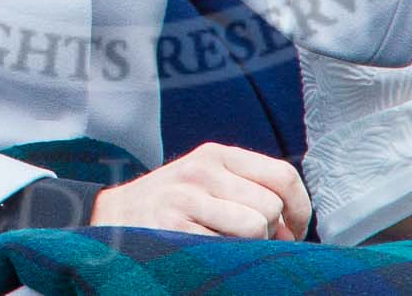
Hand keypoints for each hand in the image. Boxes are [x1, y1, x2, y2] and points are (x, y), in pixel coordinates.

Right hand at [88, 143, 310, 240]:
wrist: (112, 220)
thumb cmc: (169, 207)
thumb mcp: (205, 183)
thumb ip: (247, 191)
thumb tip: (291, 228)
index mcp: (216, 155)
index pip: (282, 175)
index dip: (299, 209)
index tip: (293, 231)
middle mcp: (202, 170)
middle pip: (270, 206)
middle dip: (268, 233)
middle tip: (246, 243)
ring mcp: (186, 198)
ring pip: (254, 227)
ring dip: (246, 247)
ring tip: (221, 246)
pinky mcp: (173, 226)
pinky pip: (225, 247)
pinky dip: (223, 256)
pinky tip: (204, 252)